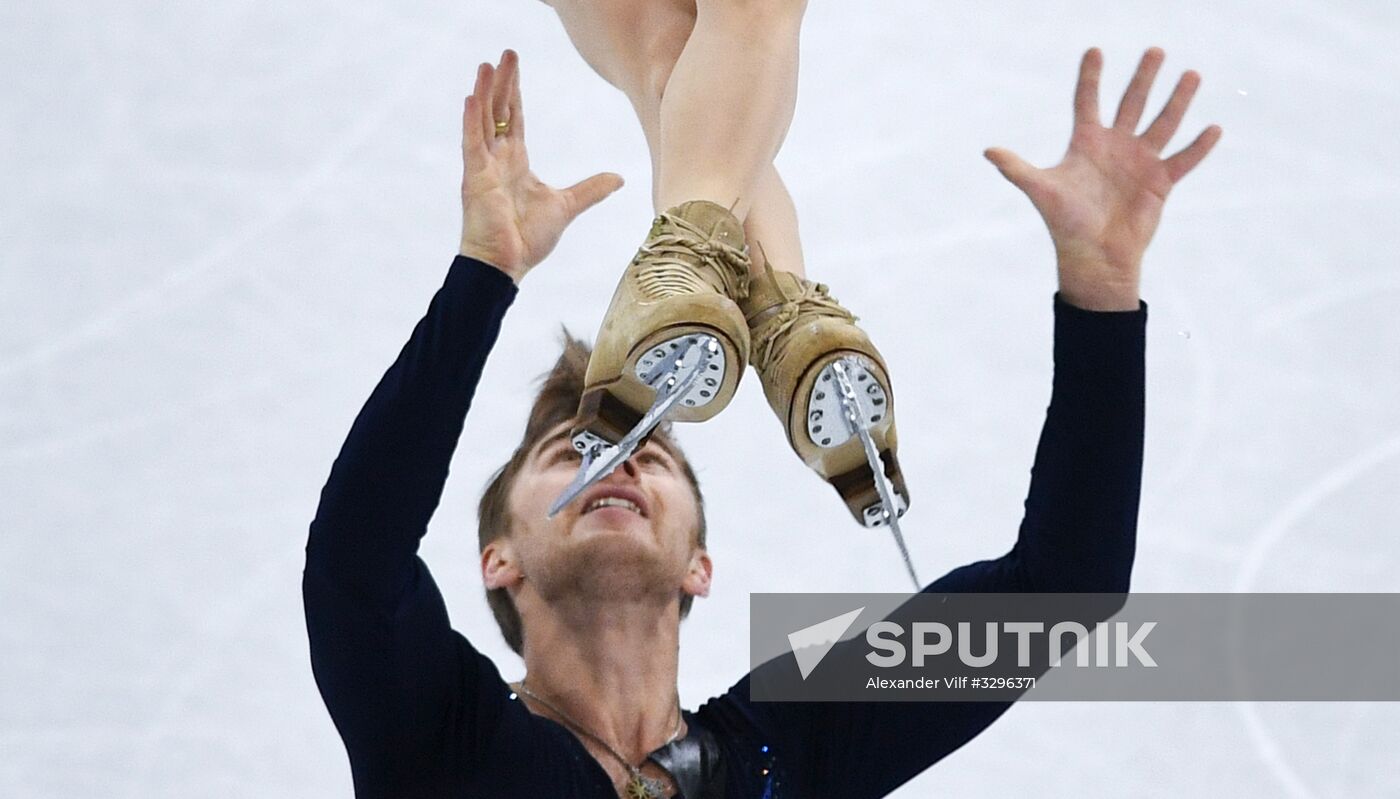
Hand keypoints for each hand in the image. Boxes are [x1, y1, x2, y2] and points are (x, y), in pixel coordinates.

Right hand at [460, 50, 624, 283]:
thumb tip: (619, 178)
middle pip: (498, 112)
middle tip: (504, 54)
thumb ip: (590, 190)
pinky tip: (471, 98)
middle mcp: (496, 160)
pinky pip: (471, 144)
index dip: (514, 93)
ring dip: (484, 93)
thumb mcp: (566, 206)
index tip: (513, 67)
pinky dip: (471, 121)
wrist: (507, 265)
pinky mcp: (474, 179)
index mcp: (515, 162)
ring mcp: (483, 168)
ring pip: (482, 121)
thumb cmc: (527, 239)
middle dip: (501, 83)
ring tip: (485, 66)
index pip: (514, 119)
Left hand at [984, 47, 1221, 309]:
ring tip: (1191, 74)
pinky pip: (1183, 160)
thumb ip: (1017, 169)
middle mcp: (1115, 146)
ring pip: (1163, 123)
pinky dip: (1199, 147)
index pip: (1087, 102)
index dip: (1090, 78)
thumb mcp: (1041, 190)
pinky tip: (1213, 128)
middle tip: (1155, 50)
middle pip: (1132, 103)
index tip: (1094, 51)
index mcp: (1086, 143)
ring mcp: (1140, 162)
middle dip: (1143, 78)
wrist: (1093, 257)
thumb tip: (988, 151)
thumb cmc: (1065, 223)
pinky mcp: (1160, 182)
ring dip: (1177, 100)